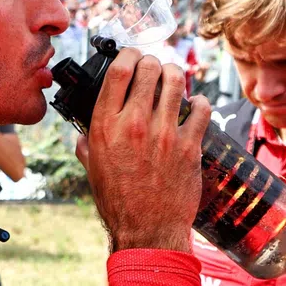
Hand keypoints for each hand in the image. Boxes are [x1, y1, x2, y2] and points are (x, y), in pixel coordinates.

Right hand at [77, 46, 207, 252]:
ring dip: (176, 75)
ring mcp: (164, 134)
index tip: (132, 55)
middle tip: (155, 68)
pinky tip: (195, 106)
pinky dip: (200, 102)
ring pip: (177, 82)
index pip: (118, 71)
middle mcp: (134, 125)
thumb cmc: (118, 202)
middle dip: (153, 62)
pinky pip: (201, 109)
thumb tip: (83, 133)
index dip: (128, 54)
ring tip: (175, 80)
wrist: (147, 230)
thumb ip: (87, 145)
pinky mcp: (189, 147)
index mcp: (105, 127)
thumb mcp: (92, 170)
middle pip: (149, 69)